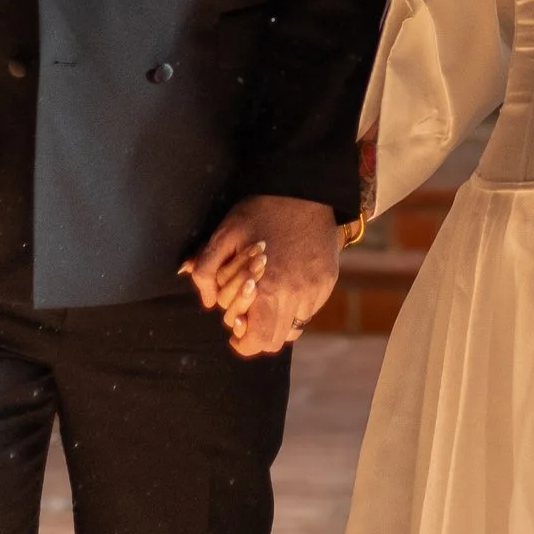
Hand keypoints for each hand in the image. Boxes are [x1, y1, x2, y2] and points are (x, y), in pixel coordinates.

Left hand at [184, 194, 342, 356]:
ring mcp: (316, 290)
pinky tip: (284, 285)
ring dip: (277, 322)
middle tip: (247, 318)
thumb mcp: (224, 234)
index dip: (243, 343)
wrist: (304, 190)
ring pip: (294, 328)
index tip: (236, 334)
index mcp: (268, 289)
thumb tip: (207, 302)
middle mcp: (296, 295)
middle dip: (257, 335)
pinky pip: (309, 309)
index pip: (257, 341)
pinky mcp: (327, 281)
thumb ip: (206, 270)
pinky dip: (295, 307)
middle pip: (275, 341)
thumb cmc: (261, 211)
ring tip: (266, 300)